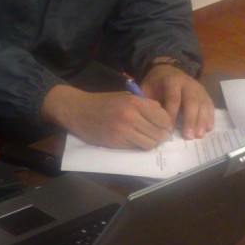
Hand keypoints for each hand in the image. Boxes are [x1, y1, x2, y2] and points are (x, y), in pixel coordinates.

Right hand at [42, 84, 172, 149]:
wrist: (78, 110)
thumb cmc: (103, 102)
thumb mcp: (126, 97)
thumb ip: (146, 105)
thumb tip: (164, 118)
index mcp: (135, 102)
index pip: (164, 119)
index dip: (166, 124)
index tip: (162, 126)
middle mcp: (131, 117)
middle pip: (159, 134)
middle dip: (160, 136)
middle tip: (156, 134)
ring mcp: (123, 131)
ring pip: (150, 144)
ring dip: (150, 143)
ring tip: (145, 138)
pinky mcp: (116, 142)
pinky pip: (136, 147)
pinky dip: (137, 145)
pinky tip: (132, 139)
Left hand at [140, 65, 214, 138]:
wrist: (167, 70)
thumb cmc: (154, 84)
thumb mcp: (146, 88)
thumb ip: (148, 102)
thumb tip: (150, 121)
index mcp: (171, 81)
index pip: (173, 98)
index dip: (172, 114)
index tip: (169, 130)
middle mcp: (188, 83)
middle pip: (191, 102)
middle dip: (190, 120)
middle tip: (188, 136)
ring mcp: (198, 88)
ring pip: (203, 104)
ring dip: (202, 121)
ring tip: (199, 136)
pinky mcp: (205, 93)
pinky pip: (209, 105)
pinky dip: (210, 117)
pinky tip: (208, 129)